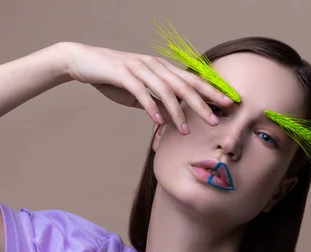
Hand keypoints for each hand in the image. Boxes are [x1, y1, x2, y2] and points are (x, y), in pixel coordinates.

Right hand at [61, 42, 234, 133]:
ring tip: (185, 130)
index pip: (191, 80)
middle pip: (184, 85)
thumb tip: (171, 117)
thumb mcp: (138, 93)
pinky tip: (157, 120)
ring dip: (177, 112)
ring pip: (165, 90)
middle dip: (202, 103)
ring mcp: (139, 68)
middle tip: (216, 120)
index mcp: (161, 68)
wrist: (83, 61)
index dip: (210, 91)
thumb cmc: (113, 78)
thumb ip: (156, 102)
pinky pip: (141, 92)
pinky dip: (150, 106)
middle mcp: (154, 65)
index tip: (227, 103)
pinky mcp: (123, 74)